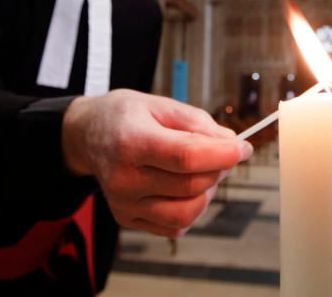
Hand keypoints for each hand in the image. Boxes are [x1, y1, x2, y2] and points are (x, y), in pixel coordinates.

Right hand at [61, 89, 251, 237]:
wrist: (88, 135)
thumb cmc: (126, 116)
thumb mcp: (162, 104)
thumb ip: (198, 124)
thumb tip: (231, 144)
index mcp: (131, 142)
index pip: (187, 157)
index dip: (223, 154)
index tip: (244, 147)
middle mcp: (123, 178)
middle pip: (191, 185)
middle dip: (218, 169)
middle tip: (221, 153)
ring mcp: (124, 203)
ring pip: (187, 213)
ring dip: (207, 192)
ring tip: (203, 171)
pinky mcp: (127, 219)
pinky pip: (174, 226)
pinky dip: (190, 208)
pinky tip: (184, 186)